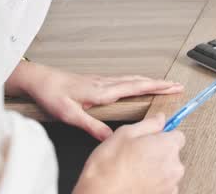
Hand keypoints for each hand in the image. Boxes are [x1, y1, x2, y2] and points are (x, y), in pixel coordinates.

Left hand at [6, 61, 183, 140]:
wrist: (39, 80)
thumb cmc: (52, 95)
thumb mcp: (70, 115)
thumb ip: (92, 126)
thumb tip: (111, 137)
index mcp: (103, 91)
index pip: (137, 87)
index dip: (157, 87)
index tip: (174, 86)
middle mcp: (105, 83)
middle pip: (139, 81)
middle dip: (160, 82)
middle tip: (177, 85)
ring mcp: (101, 80)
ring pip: (132, 79)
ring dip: (149, 81)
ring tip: (162, 84)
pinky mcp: (96, 81)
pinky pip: (123, 80)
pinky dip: (137, 81)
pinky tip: (135, 85)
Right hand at [73, 112, 185, 193]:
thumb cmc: (109, 166)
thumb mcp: (125, 133)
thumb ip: (149, 124)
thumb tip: (161, 118)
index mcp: (168, 146)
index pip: (178, 136)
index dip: (163, 137)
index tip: (152, 140)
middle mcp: (175, 166)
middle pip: (173, 154)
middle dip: (159, 153)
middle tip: (137, 155)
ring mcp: (171, 185)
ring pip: (168, 171)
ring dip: (157, 169)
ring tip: (135, 171)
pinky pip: (164, 187)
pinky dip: (155, 185)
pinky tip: (138, 183)